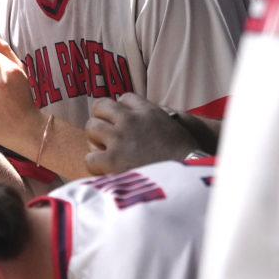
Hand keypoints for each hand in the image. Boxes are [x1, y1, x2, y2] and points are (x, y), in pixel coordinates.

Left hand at [84, 93, 198, 174]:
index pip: (124, 98)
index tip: (125, 122)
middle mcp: (130, 120)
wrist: (189, 180)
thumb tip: (140, 112)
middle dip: (102, 120)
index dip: (122, 110)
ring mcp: (119, 139)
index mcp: (147, 110)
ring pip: (91, 128)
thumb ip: (154, 115)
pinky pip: (90, 157)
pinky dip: (95, 163)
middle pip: (100, 107)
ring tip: (105, 151)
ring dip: (95, 139)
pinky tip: (105, 168)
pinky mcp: (112, 161)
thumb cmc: (185, 156)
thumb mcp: (173, 125)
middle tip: (107, 135)